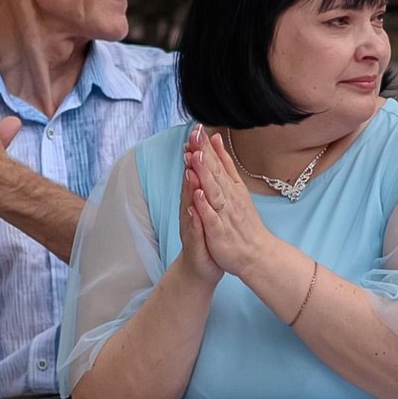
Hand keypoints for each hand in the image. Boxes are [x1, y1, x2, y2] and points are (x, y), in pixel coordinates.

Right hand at [174, 128, 222, 283]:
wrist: (202, 267)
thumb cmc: (207, 235)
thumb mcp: (208, 208)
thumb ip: (205, 186)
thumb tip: (203, 163)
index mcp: (196, 199)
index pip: (195, 172)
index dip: (196, 152)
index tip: (197, 132)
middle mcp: (190, 209)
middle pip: (190, 181)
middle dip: (191, 161)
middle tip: (192, 139)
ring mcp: (191, 224)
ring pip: (190, 201)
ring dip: (189, 184)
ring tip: (190, 166)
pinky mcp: (194, 241)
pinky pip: (194, 225)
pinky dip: (194, 214)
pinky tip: (194, 202)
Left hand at [184, 127, 289, 283]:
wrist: (257, 254)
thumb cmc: (244, 223)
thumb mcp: (237, 188)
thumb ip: (226, 165)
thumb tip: (217, 140)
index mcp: (232, 187)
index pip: (218, 163)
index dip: (207, 146)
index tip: (198, 128)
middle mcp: (229, 197)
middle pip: (215, 172)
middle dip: (204, 153)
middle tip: (195, 134)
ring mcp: (225, 214)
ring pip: (213, 191)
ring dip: (203, 174)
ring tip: (194, 157)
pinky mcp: (220, 232)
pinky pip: (212, 217)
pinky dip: (205, 205)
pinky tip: (197, 194)